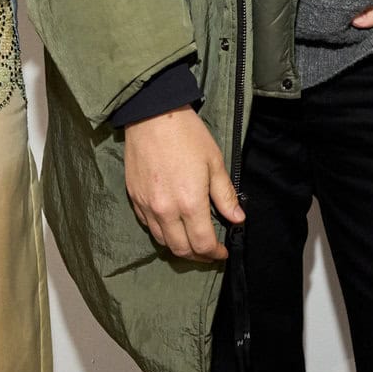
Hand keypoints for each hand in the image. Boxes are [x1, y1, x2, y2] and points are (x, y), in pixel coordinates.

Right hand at [124, 107, 243, 261]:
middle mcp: (166, 210)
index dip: (215, 253)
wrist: (152, 115)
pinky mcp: (134, 198)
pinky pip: (148, 226)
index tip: (223, 251)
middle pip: (181, 249)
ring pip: (162, 241)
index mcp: (190, 202)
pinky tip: (172, 225)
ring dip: (179, 247)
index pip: (203, 243)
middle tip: (209, 252)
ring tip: (191, 241)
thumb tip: (237, 219)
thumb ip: (225, 195)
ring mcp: (147, 206)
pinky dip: (162, 232)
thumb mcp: (214, 162)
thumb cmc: (187, 135)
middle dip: (198, 256)